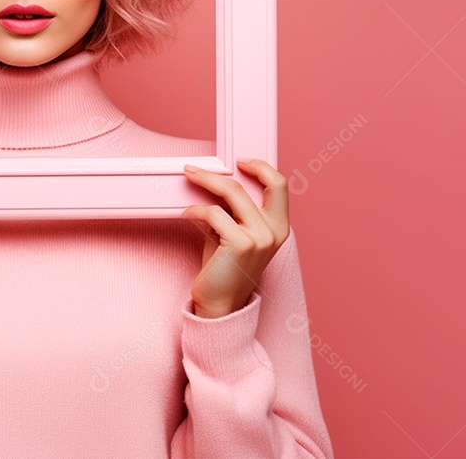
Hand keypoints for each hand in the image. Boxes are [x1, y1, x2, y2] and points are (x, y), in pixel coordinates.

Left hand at [180, 158, 289, 318]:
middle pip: (249, 184)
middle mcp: (274, 231)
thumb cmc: (224, 267)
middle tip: (195, 169)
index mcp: (279, 227)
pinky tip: (186, 213)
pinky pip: (214, 212)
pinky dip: (195, 209)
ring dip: (205, 182)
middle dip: (218, 174)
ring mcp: (260, 237)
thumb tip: (218, 181)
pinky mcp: (241, 243)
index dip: (261, 167)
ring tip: (189, 179)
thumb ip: (235, 210)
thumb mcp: (235, 233)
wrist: (220, 304)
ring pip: (231, 192)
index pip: (280, 186)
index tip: (239, 161)